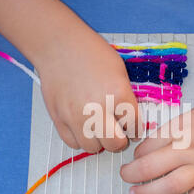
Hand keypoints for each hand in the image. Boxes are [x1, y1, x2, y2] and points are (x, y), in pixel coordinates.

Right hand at [36, 25, 139, 151]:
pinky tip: (83, 127)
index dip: (136, 129)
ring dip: (99, 141)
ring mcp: (76, 116)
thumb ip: (126, 98)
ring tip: (98, 128)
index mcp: (118, 95)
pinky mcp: (59, 119)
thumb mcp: (120, 72)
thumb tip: (130, 120)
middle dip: (119, 140)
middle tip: (117, 132)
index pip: (134, 127)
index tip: (132, 127)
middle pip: (115, 144)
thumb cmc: (91, 53)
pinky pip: (73, 143)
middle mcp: (97, 109)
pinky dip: (80, 139)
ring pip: (93, 148)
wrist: (58, 45)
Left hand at [121, 97, 193, 193]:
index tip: (135, 158)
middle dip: (131, 174)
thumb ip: (173, 129)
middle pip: (151, 167)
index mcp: (183, 129)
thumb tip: (149, 147)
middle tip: (125, 176)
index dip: (136, 154)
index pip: (148, 145)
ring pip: (169, 187)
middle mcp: (191, 150)